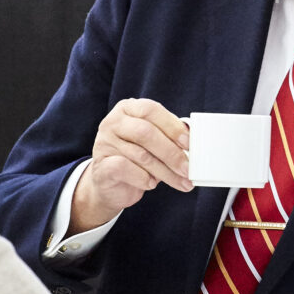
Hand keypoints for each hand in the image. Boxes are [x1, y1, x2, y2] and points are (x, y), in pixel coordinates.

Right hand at [70, 98, 192, 233]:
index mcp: (128, 109)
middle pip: (145, 132)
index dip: (172, 126)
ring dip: (165, 172)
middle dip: (171, 152)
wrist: (110, 185)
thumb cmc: (136, 160)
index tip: (189, 143)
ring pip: (140, 155)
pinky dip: (144, 178)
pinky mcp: (101, 165)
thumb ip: (169, 137)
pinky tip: (151, 183)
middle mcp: (113, 122)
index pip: (150, 110)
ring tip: (179, 181)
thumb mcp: (153, 143)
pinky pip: (126, 169)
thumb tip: (192, 141)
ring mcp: (104, 143)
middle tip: (187, 168)